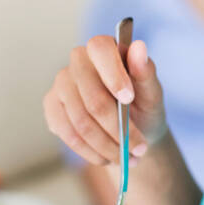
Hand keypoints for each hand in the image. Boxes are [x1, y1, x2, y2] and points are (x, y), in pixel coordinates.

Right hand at [43, 36, 168, 166]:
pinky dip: (91, 152)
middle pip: (92, 98)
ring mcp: (61, 84)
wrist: (132, 130)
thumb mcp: (152, 92)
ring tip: (128, 158)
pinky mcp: (51, 106)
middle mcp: (78, 61)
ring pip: (81, 122)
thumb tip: (139, 46)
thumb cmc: (142, 105)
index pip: (100, 49)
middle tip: (139, 148)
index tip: (129, 99)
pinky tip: (107, 157)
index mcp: (103, 48)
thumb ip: (145, 72)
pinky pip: (68, 134)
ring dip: (107, 147)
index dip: (113, 75)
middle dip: (118, 129)